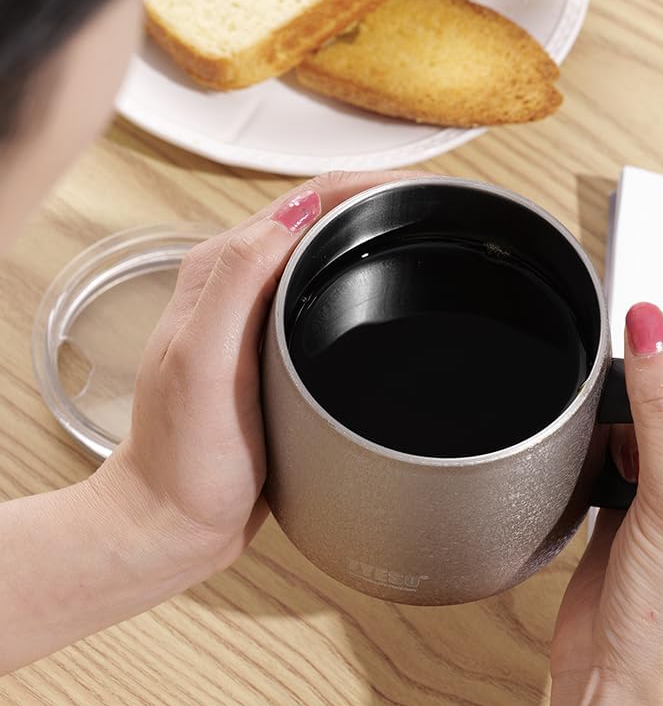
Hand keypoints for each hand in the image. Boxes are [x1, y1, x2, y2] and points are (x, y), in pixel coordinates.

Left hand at [100, 170, 427, 576]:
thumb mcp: (202, 361)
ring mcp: (259, 316)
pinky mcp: (276, 349)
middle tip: (443, 211)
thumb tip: (299, 207)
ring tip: (430, 238)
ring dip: (375, 237)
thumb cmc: (185, 456)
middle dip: (382, 203)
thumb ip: (239, 278)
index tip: (425, 191)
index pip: (305, 201)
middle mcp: (238, 284)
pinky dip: (362, 280)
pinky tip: (391, 295)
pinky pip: (325, 296)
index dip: (369, 185)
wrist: (176, 519)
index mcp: (220, 271)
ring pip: (327, 255)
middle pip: (321, 219)